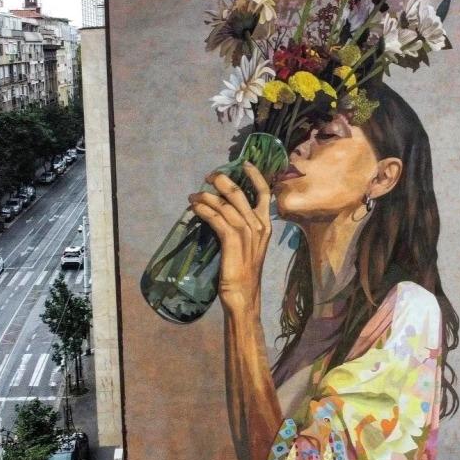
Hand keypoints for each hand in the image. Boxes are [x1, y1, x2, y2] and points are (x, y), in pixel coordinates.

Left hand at [188, 162, 270, 313]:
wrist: (244, 296)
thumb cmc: (243, 274)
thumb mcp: (247, 247)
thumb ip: (240, 228)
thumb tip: (221, 211)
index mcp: (265, 226)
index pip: (265, 194)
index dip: (255, 176)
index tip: (244, 164)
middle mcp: (259, 227)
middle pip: (240, 194)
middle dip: (222, 181)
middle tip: (208, 177)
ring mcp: (247, 234)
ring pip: (225, 205)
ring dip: (207, 197)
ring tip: (193, 196)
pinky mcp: (233, 242)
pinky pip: (216, 218)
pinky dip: (204, 210)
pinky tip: (195, 208)